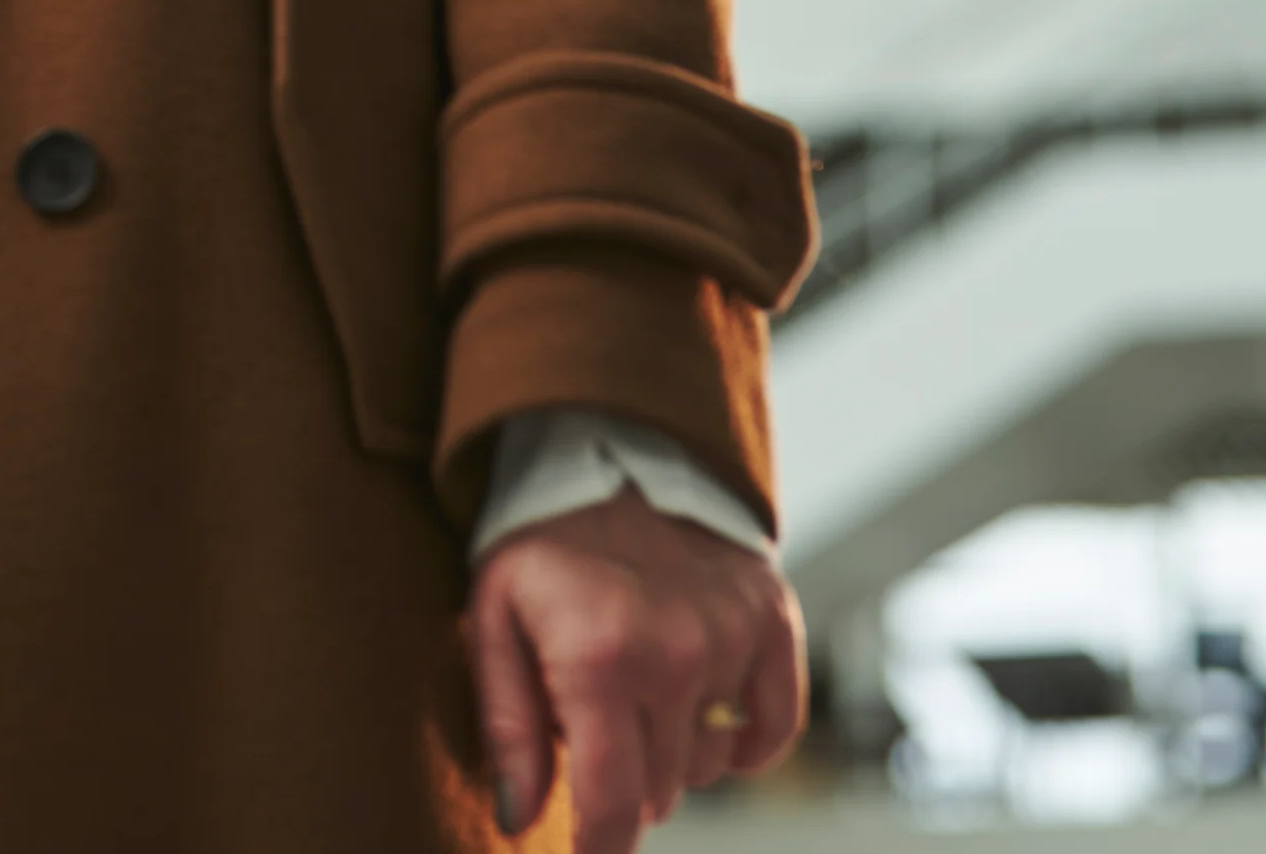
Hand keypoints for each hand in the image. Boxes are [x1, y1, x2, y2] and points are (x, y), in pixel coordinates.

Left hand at [465, 491, 804, 847]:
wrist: (608, 451)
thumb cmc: (539, 546)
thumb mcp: (491, 623)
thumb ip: (507, 729)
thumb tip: (520, 821)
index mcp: (599, 658)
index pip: (614, 806)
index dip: (599, 850)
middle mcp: (677, 653)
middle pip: (659, 792)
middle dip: (619, 773)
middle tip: (590, 712)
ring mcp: (734, 636)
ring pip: (709, 765)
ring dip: (672, 748)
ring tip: (637, 685)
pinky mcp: (774, 618)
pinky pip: (774, 728)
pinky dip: (742, 737)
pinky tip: (702, 709)